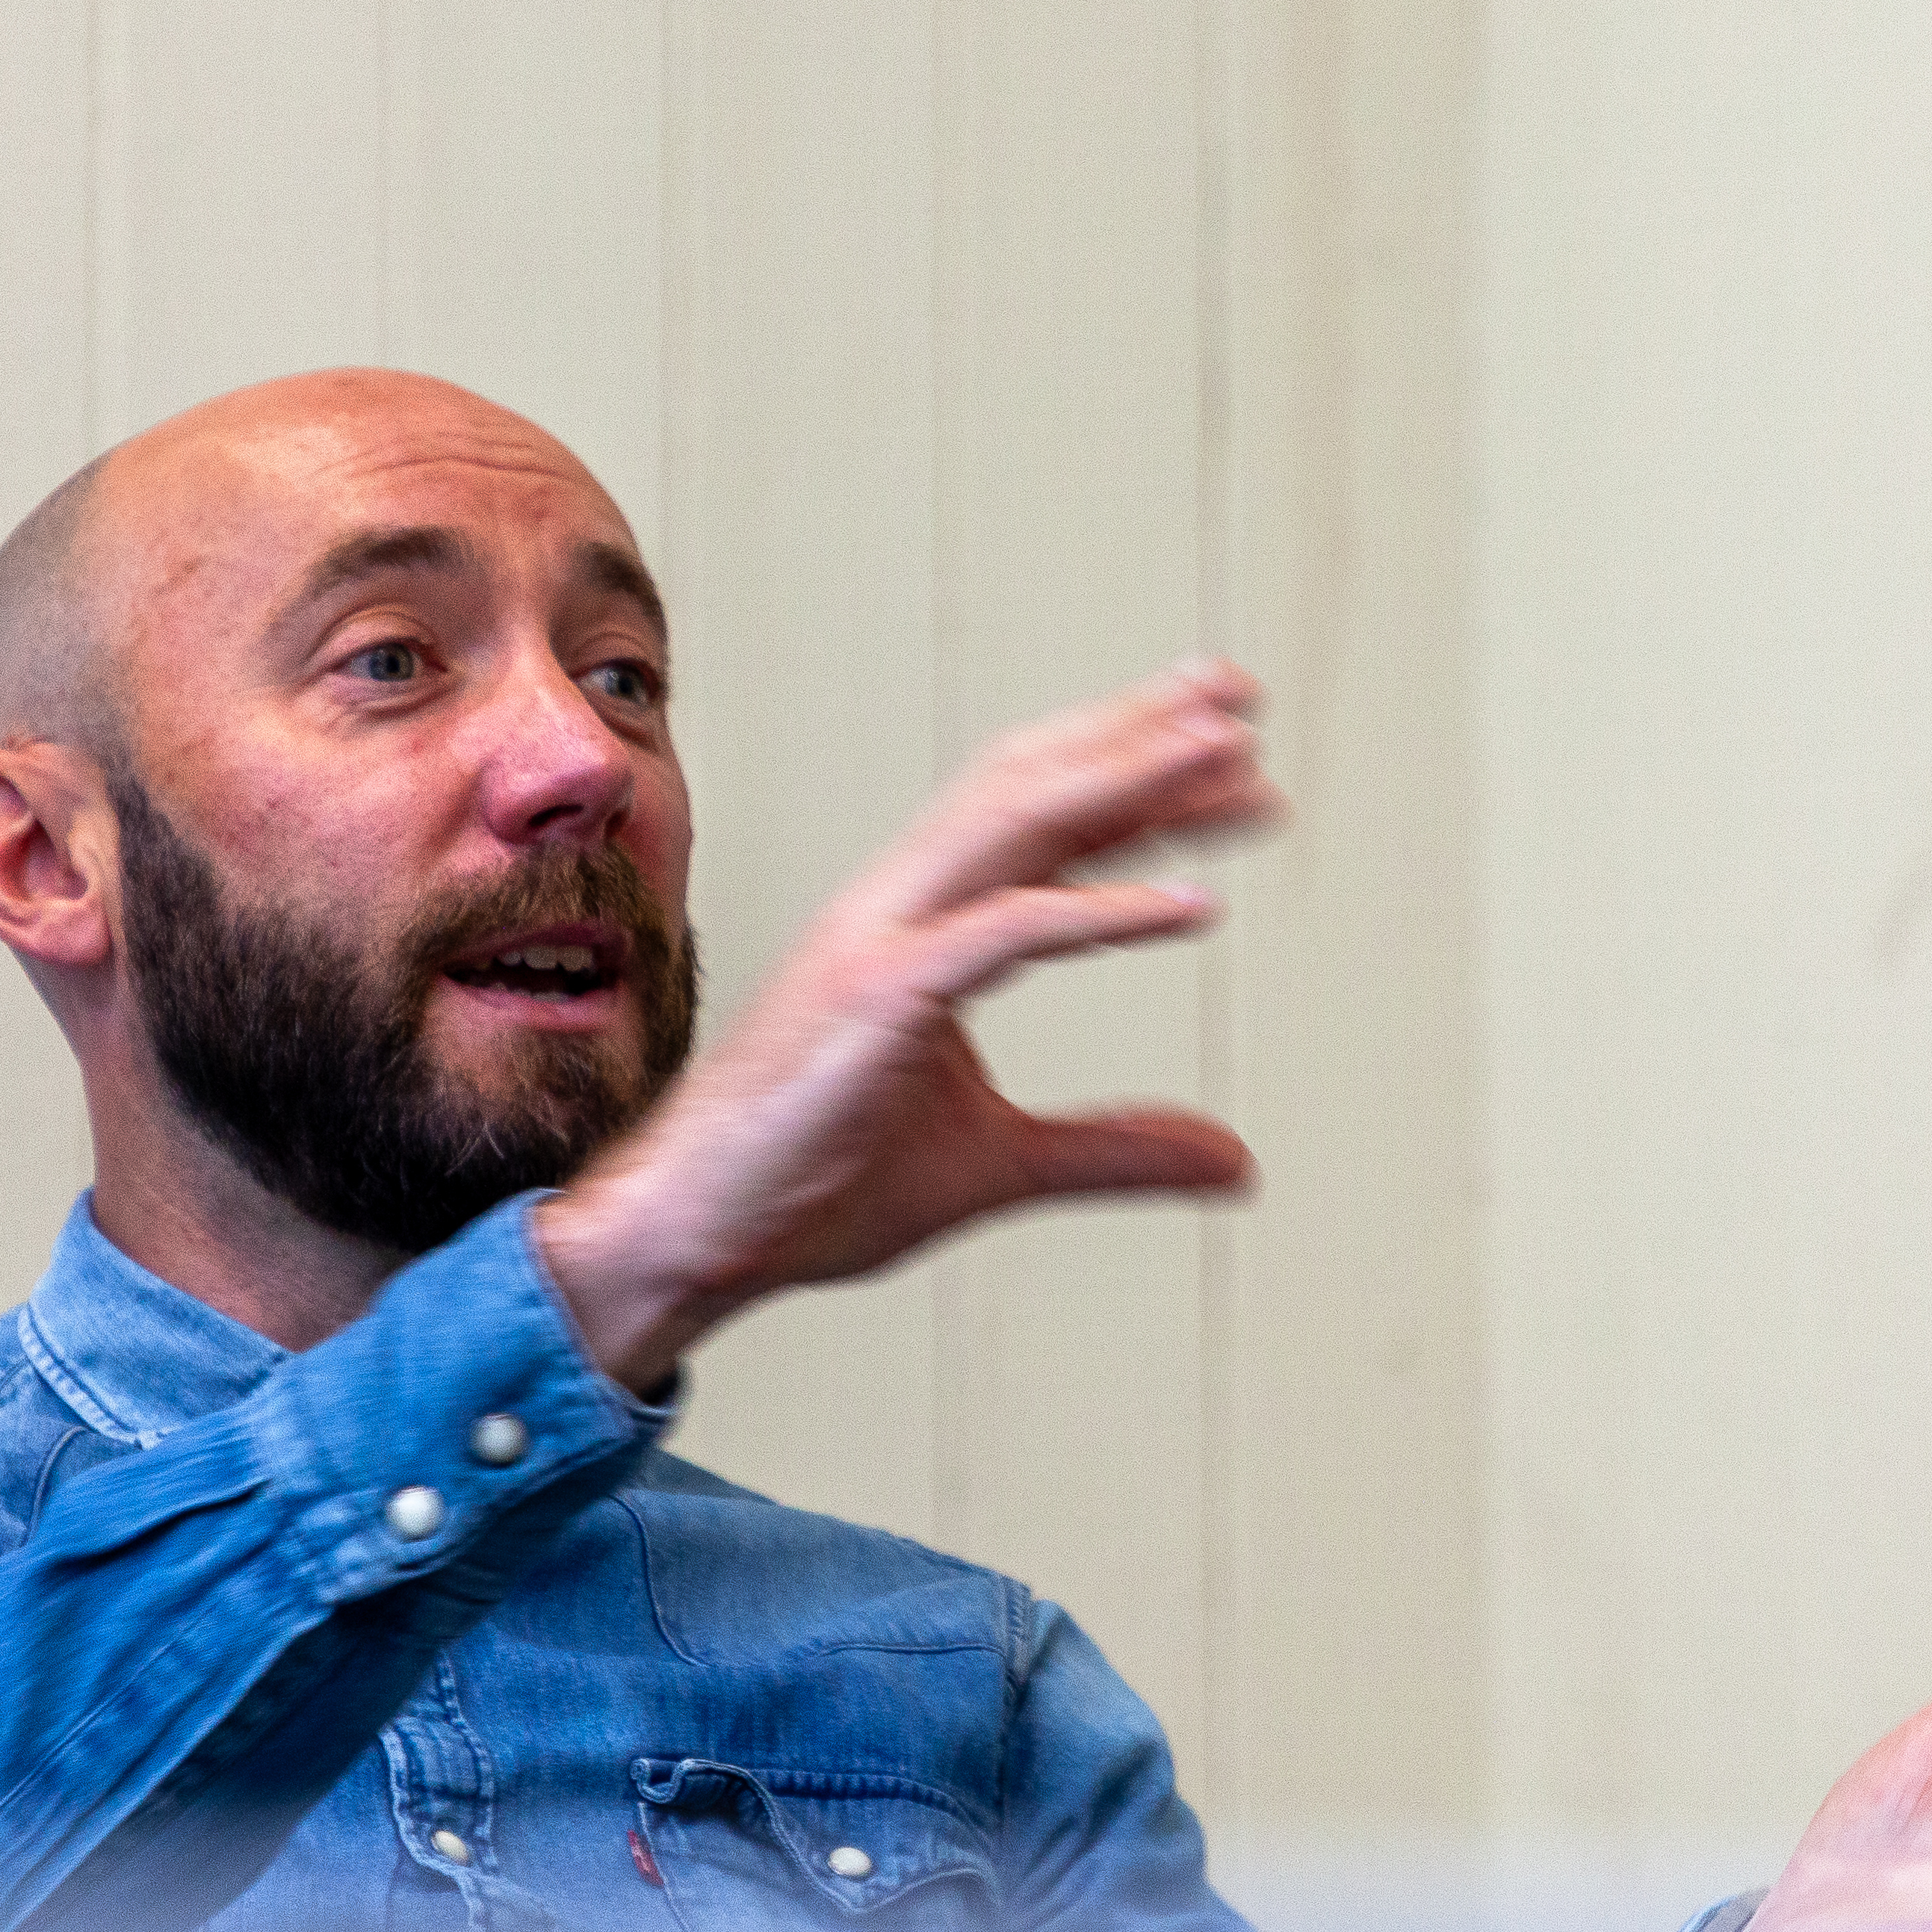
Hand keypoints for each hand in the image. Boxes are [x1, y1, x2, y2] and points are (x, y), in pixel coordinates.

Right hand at [536, 659, 1279, 1389]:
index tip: (1231, 758)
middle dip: (1138, 731)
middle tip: (1241, 695)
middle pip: (1030, 784)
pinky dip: (1104, 908)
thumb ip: (1115, 1151)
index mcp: (918, 923)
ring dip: (1132, 775)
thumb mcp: (999, 1166)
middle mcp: (898, 906)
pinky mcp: (876, 997)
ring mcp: (880, 941)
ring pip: (1017, 821)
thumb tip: (1237, 1161)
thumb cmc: (814, 1187)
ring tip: (1230, 747)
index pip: (1040, 823)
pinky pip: (1006, 930)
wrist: (690, 1236)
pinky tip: (1199, 903)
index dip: (1136, 780)